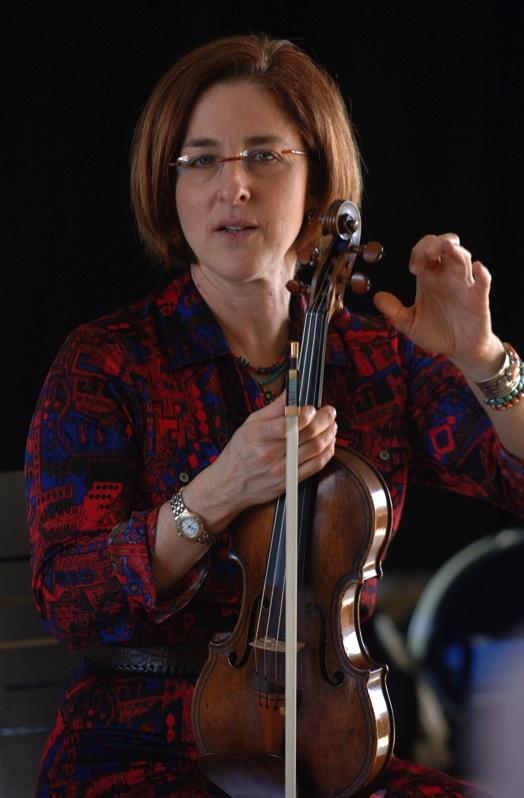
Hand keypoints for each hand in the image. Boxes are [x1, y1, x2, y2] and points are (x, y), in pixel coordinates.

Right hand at [185, 391, 336, 528]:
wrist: (229, 486)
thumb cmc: (239, 452)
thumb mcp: (249, 425)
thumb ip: (273, 409)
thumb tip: (291, 391)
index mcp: (256, 436)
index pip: (287, 423)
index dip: (306, 414)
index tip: (313, 407)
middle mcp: (268, 454)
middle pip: (306, 435)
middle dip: (324, 420)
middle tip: (330, 411)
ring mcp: (280, 470)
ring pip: (315, 450)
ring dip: (329, 434)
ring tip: (332, 425)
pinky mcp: (289, 483)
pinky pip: (316, 466)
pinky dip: (327, 452)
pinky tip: (329, 443)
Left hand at [373, 233, 502, 375]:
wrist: (458, 350)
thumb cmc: (437, 333)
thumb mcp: (410, 324)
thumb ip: (395, 311)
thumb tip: (378, 298)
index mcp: (429, 279)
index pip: (425, 253)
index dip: (418, 253)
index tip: (414, 269)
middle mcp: (447, 277)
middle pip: (445, 246)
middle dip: (437, 243)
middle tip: (428, 253)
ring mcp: (464, 285)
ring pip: (463, 257)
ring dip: (456, 250)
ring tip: (447, 249)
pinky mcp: (478, 299)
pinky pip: (483, 281)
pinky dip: (483, 273)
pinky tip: (477, 268)